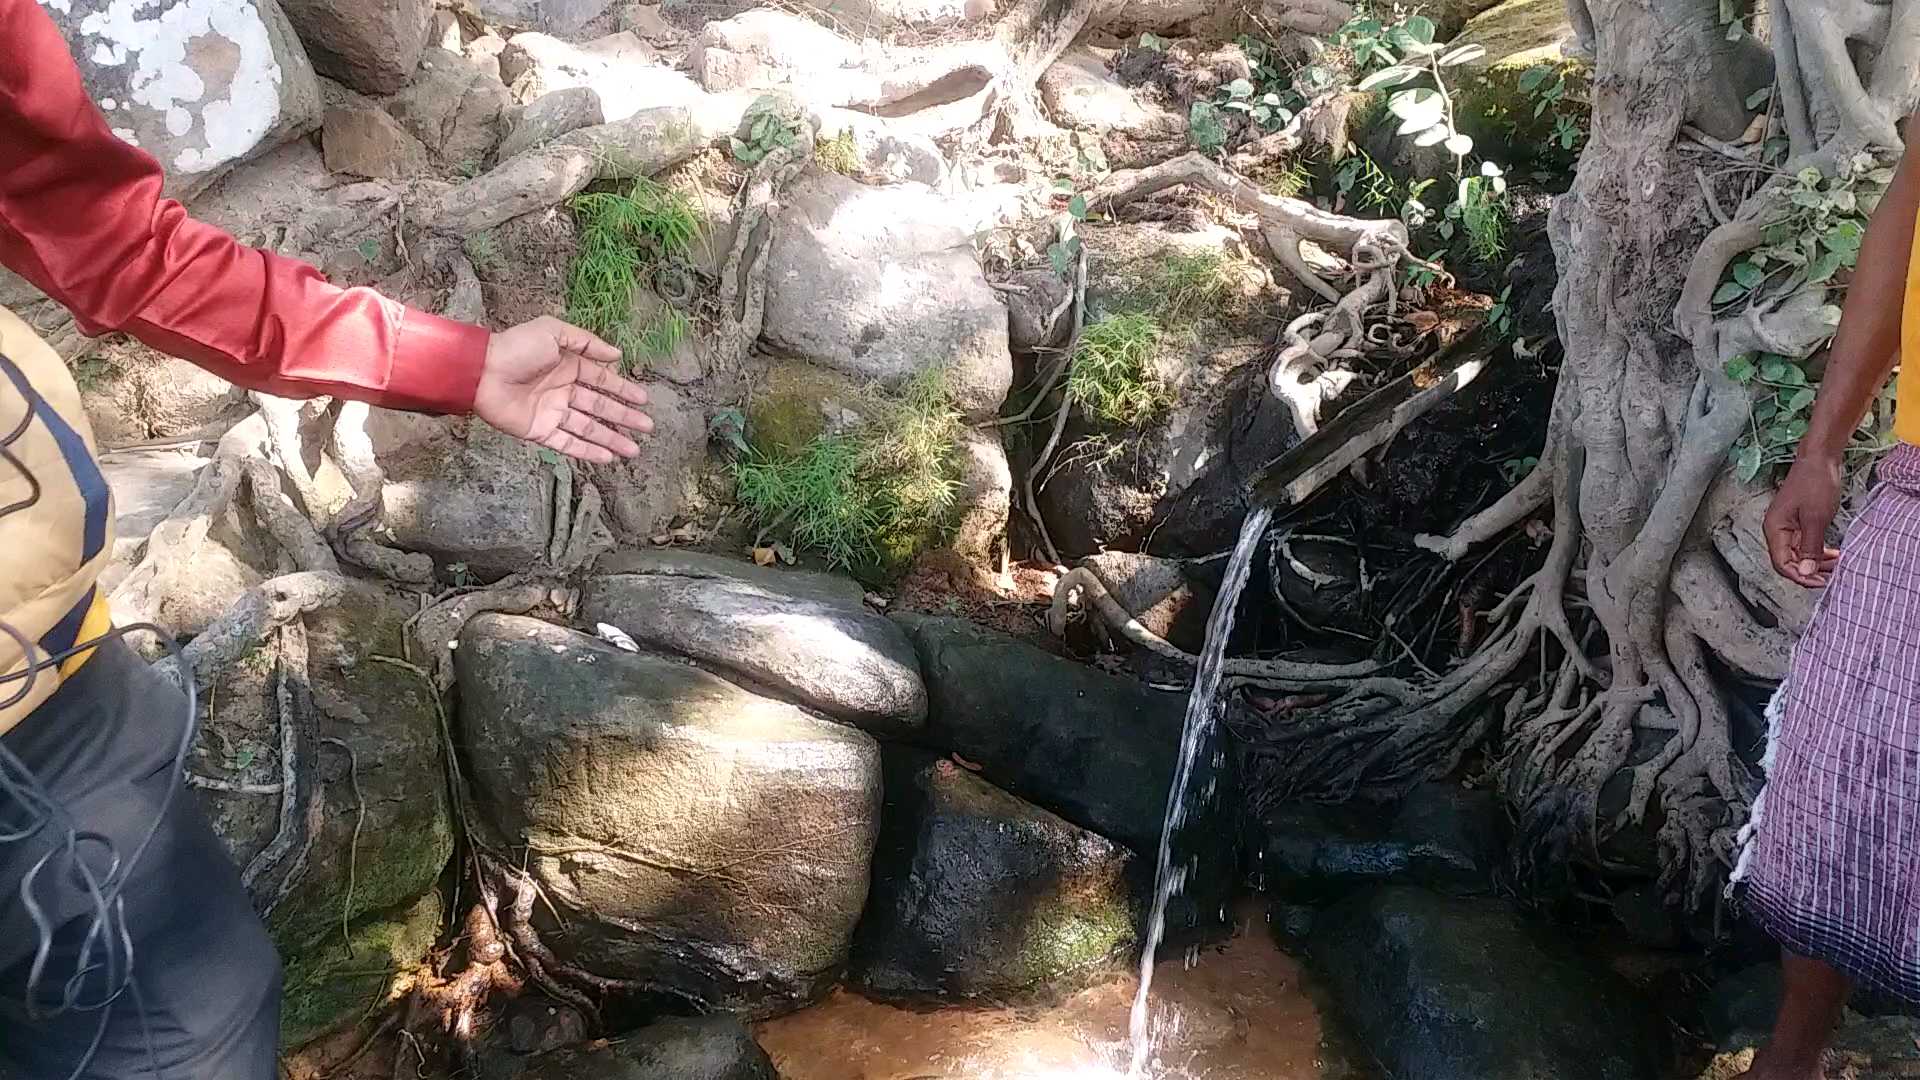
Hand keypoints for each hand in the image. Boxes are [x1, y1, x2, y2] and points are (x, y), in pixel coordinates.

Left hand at [473, 317, 653, 463]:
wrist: (482, 371)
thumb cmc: (517, 347)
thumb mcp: (554, 332)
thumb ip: (587, 343)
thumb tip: (617, 355)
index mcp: (568, 366)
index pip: (602, 381)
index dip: (623, 390)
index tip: (644, 400)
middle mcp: (563, 391)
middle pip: (600, 407)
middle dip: (625, 417)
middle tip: (648, 427)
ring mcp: (552, 412)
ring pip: (589, 428)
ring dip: (612, 439)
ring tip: (634, 450)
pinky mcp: (540, 431)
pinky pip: (568, 443)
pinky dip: (587, 452)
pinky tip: (607, 458)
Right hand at [1763, 453, 1843, 587]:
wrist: (1819, 459)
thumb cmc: (1815, 483)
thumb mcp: (1816, 518)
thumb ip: (1810, 547)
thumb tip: (1807, 572)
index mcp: (1775, 529)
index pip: (1781, 563)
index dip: (1800, 576)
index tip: (1821, 581)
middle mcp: (1777, 530)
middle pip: (1789, 561)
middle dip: (1810, 571)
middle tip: (1832, 576)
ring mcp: (1788, 526)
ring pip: (1798, 554)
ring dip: (1816, 563)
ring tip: (1836, 566)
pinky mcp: (1798, 522)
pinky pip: (1805, 545)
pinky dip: (1818, 552)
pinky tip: (1832, 555)